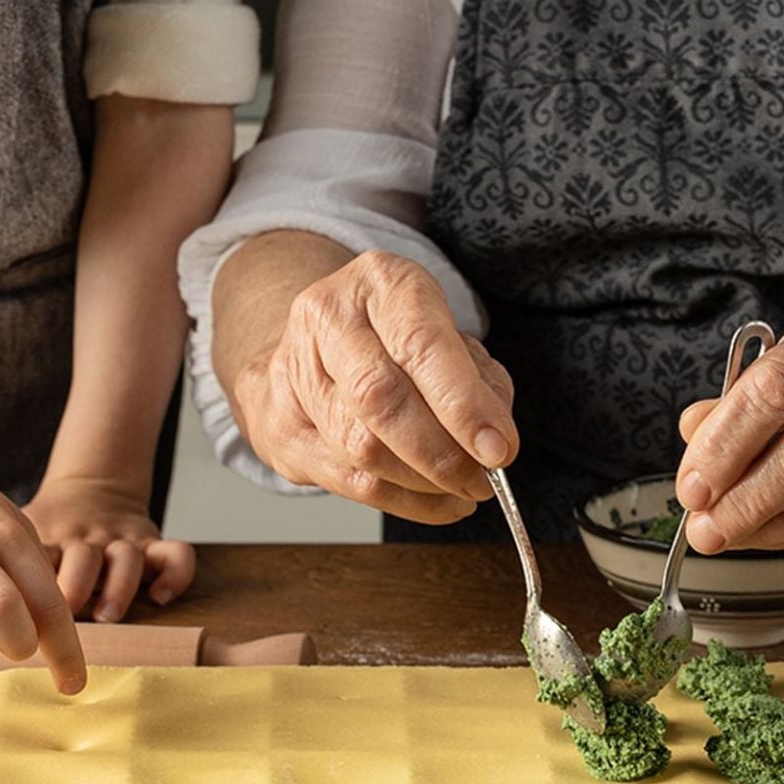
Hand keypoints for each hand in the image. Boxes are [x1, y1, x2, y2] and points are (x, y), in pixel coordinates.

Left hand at [24, 477, 195, 621]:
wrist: (91, 487)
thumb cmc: (47, 532)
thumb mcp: (8, 537)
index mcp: (48, 536)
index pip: (43, 561)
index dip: (35, 591)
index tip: (22, 618)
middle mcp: (88, 537)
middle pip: (85, 558)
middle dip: (77, 588)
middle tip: (66, 613)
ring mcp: (123, 538)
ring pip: (127, 556)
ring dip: (118, 587)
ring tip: (106, 614)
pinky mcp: (153, 541)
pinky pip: (176, 554)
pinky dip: (174, 575)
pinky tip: (159, 597)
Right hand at [231, 252, 517, 524]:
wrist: (317, 346)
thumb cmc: (397, 341)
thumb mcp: (451, 336)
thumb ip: (479, 381)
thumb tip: (492, 442)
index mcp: (380, 281)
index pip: (419, 344)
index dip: (462, 405)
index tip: (499, 449)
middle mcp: (328, 318)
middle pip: (380, 398)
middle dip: (441, 453)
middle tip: (482, 480)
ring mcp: (295, 372)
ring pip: (361, 447)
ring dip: (425, 482)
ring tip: (463, 489)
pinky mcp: (284, 427)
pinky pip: (349, 481)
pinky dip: (405, 501)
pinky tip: (438, 502)